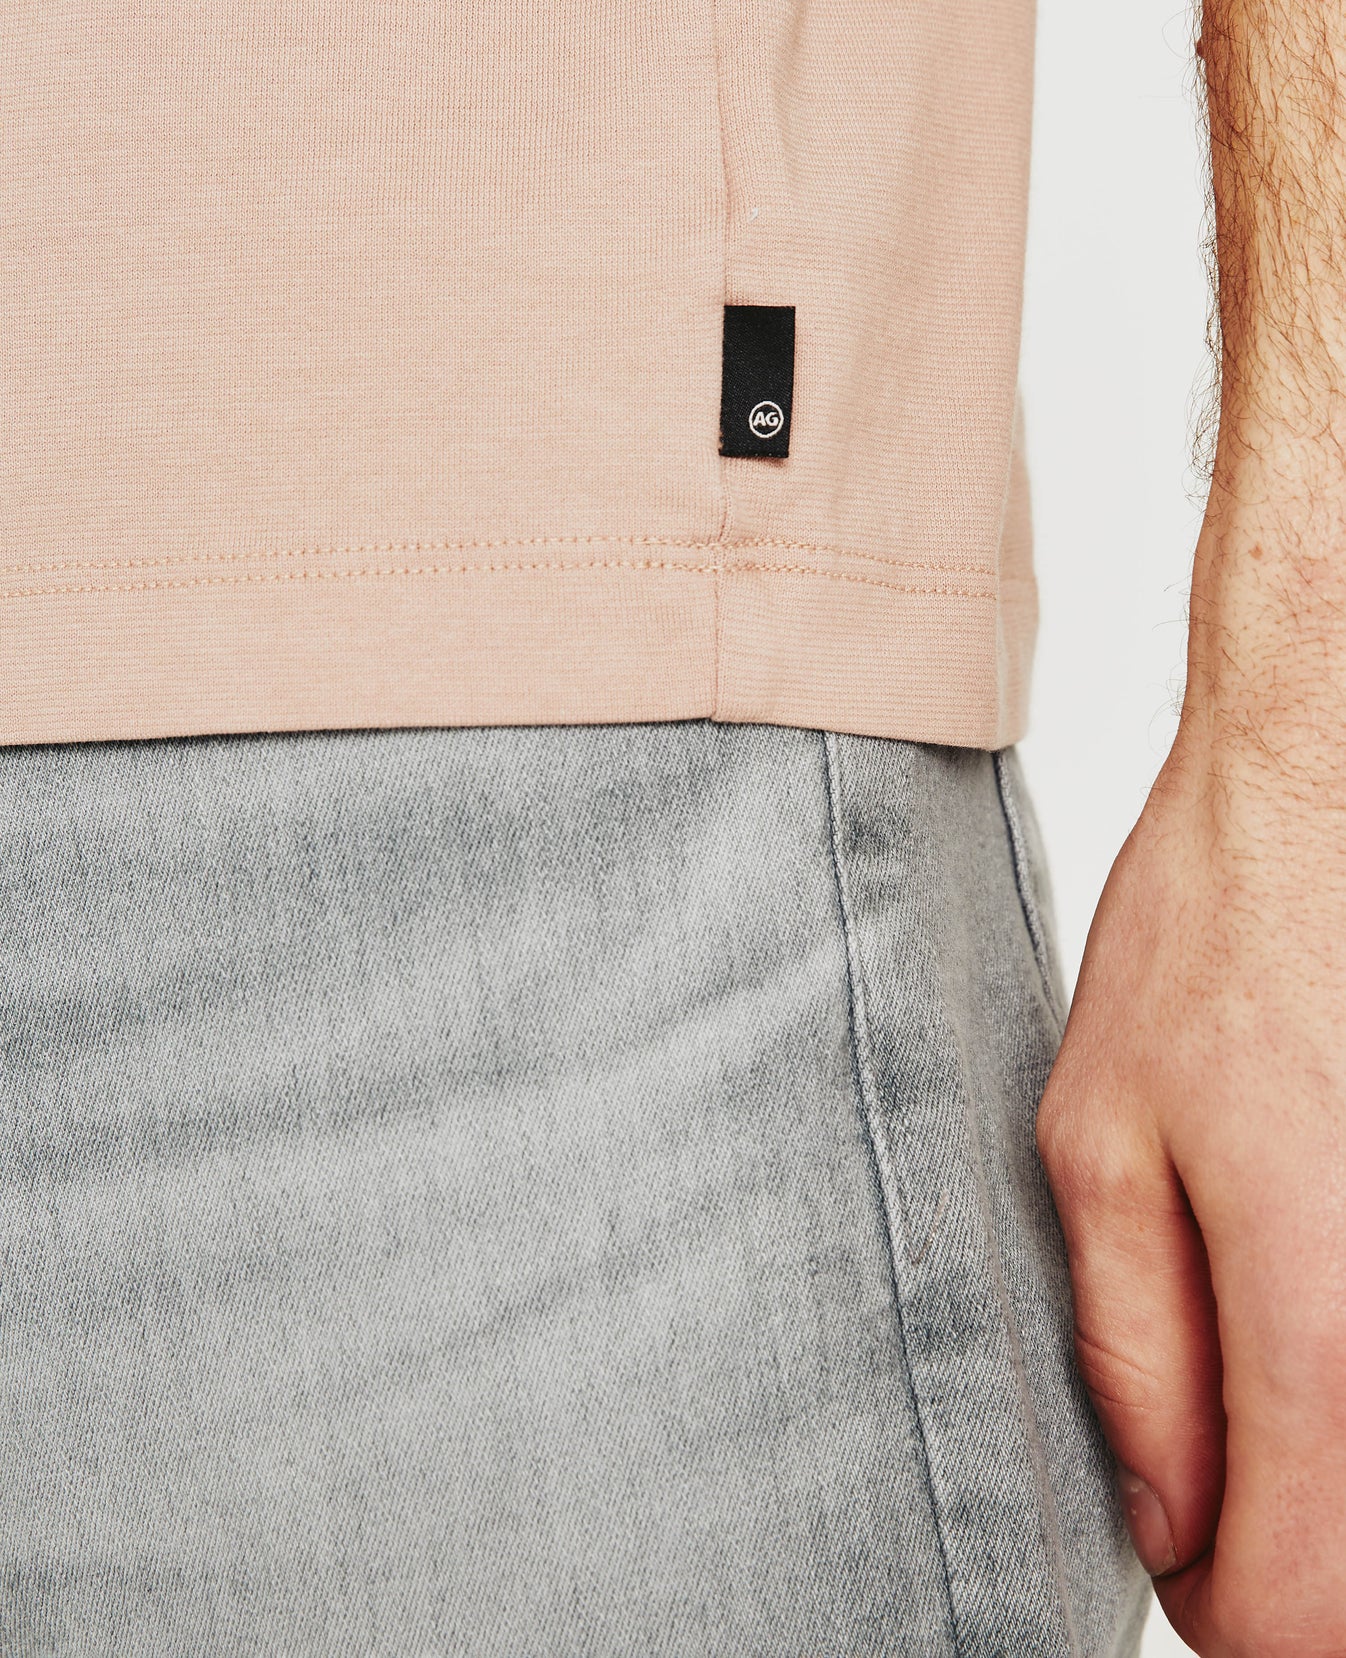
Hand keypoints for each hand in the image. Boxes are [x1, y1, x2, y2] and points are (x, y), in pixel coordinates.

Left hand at [1037, 723, 1345, 1655]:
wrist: (1323, 799)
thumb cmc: (1206, 950)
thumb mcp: (1099, 1146)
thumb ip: (1133, 1354)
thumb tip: (1166, 1523)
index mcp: (1321, 1320)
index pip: (1304, 1615)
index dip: (1231, 1631)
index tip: (1182, 1570)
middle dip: (1292, 1564)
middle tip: (1215, 1479)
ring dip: (1326, 1473)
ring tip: (1255, 1368)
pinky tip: (1303, 1312)